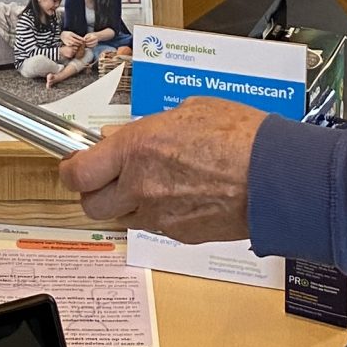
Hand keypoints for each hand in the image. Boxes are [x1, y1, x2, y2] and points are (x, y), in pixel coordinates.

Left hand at [57, 97, 264, 239]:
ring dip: (126, 203)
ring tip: (151, 183)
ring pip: (122, 218)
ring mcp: (159, 215)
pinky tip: (181, 195)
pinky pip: (154, 226)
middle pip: (90, 204)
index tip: (74, 163)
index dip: (70, 169)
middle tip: (105, 176)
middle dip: (93, 191)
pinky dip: (158, 214)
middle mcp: (140, 186)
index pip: (77, 173)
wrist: (276, 177)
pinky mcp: (180, 235)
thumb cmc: (241, 137)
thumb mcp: (188, 111)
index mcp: (137, 148)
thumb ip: (150, 127)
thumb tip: (130, 137)